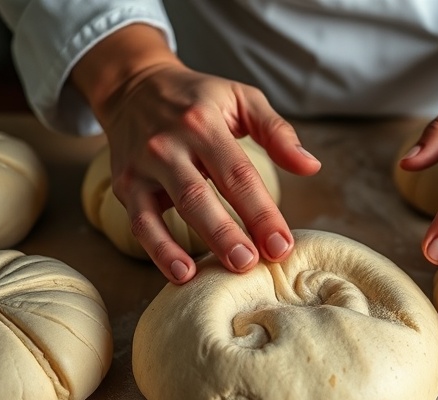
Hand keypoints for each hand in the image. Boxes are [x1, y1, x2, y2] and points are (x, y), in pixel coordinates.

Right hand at [72, 25, 320, 284]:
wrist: (134, 87)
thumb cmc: (198, 99)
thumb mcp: (241, 99)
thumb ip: (277, 132)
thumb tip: (312, 167)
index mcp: (203, 122)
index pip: (238, 174)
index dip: (262, 212)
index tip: (282, 244)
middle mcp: (169, 143)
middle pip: (202, 195)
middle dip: (230, 233)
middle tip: (255, 264)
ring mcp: (144, 166)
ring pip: (173, 209)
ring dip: (202, 242)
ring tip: (229, 269)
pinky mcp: (126, 185)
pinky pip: (141, 224)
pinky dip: (160, 251)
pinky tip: (184, 274)